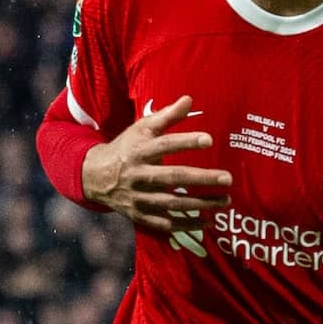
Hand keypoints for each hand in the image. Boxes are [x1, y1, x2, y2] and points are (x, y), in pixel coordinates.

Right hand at [81, 96, 231, 231]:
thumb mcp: (142, 128)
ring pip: (172, 203)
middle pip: (172, 177)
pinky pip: (166, 224)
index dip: (186, 142)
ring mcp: (139, 198)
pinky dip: (187, 225)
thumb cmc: (127, 148)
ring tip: (225, 200)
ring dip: (201, 204)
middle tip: (228, 178)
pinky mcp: (140, 216)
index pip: (164, 145)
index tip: (209, 140)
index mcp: (139, 151)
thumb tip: (189, 98)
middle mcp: (138, 175)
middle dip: (201, 178)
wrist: (94, 177)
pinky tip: (208, 221)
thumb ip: (167, 115)